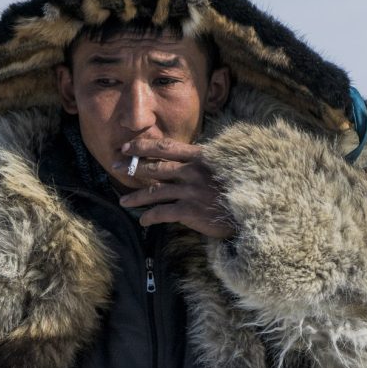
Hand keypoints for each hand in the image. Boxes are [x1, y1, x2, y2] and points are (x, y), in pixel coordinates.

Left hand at [113, 138, 235, 239]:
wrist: (252, 210)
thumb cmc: (239, 187)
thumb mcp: (222, 166)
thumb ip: (202, 163)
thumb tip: (182, 163)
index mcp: (200, 157)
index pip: (165, 147)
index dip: (143, 146)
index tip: (127, 146)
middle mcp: (192, 171)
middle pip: (154, 167)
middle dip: (131, 167)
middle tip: (115, 167)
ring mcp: (190, 191)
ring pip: (154, 192)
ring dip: (135, 197)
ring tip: (123, 201)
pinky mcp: (190, 210)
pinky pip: (163, 213)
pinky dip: (150, 217)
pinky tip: (144, 221)